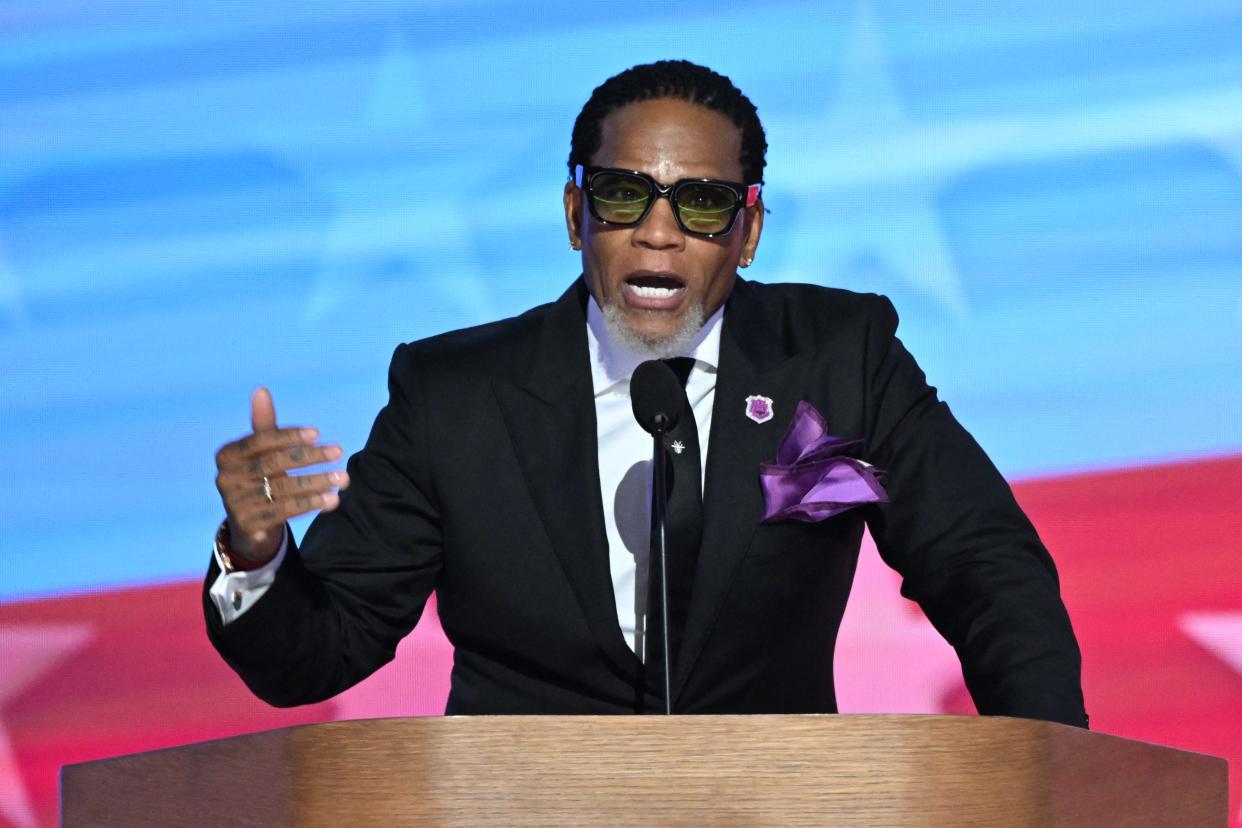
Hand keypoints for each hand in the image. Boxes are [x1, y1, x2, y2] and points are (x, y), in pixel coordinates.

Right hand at [214, 387, 348, 563]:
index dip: (289, 436)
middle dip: (309, 457)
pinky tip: (331, 500)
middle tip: (339, 451)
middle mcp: (225, 478)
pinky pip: (284, 512)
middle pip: (274, 464)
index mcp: (227, 455)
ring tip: (343, 480)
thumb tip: (261, 390)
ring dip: (316, 484)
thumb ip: (264, 425)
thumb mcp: (260, 452)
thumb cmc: (260, 476)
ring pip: (282, 490)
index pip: (261, 440)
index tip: (318, 433)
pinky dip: (310, 505)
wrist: (250, 522)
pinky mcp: (248, 525)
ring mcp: (234, 503)